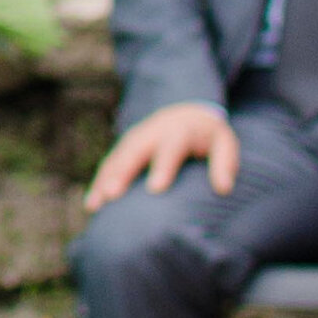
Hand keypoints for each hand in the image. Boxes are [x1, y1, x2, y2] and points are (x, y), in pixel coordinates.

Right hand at [86, 101, 238, 207]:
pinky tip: (92, 205)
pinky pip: (109, 165)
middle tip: (112, 195)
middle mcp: (151, 132)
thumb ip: (225, 163)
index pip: (170, 146)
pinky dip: (98, 183)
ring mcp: (134, 139)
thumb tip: (223, 189)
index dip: (163, 166)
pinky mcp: (124, 148)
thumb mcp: (224, 143)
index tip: (156, 189)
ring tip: (96, 204)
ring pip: (117, 158)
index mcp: (179, 129)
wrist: (186, 112)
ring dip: (105, 179)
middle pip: (134, 151)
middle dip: (122, 172)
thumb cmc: (208, 136)